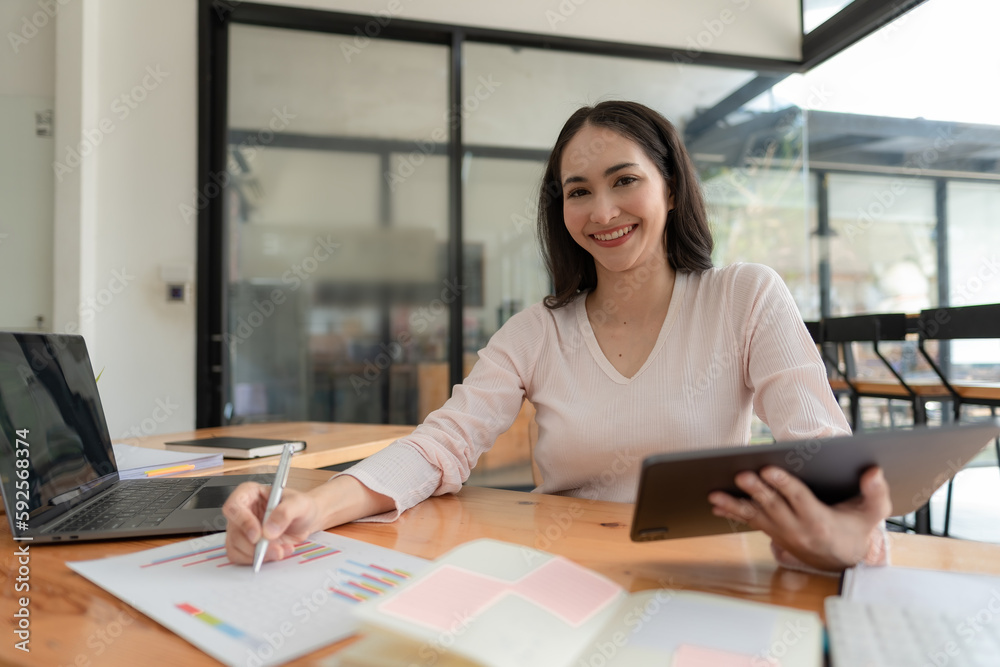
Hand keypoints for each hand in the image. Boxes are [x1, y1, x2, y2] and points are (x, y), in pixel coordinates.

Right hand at [223, 483, 320, 564]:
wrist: (306, 521)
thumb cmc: (300, 506)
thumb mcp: (300, 504)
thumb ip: (285, 512)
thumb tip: (268, 530)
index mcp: (249, 493)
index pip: (233, 506)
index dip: (243, 522)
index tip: (258, 535)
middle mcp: (242, 511)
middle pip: (235, 532)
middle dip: (255, 546)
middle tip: (276, 548)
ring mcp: (242, 529)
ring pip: (236, 547)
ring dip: (258, 554)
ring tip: (281, 550)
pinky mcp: (245, 545)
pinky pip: (241, 557)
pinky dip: (259, 559)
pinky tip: (276, 553)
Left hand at [708, 465, 891, 571]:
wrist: (842, 560)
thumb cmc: (857, 529)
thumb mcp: (873, 513)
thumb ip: (876, 492)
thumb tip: (873, 471)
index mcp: (820, 521)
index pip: (799, 499)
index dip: (784, 483)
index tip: (768, 469)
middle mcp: (798, 528)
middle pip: (773, 506)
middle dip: (755, 490)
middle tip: (739, 475)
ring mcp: (782, 533)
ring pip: (756, 516)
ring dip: (734, 504)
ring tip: (714, 495)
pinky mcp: (773, 533)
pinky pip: (750, 522)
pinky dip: (733, 512)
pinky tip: (716, 504)